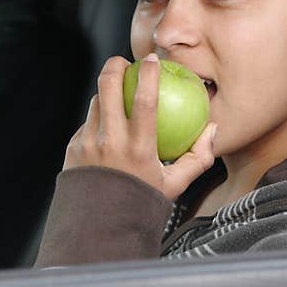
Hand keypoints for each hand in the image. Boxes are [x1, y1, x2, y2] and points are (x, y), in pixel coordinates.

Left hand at [63, 53, 217, 199]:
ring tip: (117, 89)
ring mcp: (87, 144)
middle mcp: (110, 143)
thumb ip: (198, 157)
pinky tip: (106, 122)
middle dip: (115, 65)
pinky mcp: (73, 148)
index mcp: (138, 150)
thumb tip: (213, 128)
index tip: (152, 60)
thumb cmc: (142, 203)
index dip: (148, 74)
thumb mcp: (174, 185)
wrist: (100, 227)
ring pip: (95, 102)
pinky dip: (98, 119)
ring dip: (106, 91)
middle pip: (107, 87)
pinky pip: (87, 124)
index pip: (144, 100)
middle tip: (124, 62)